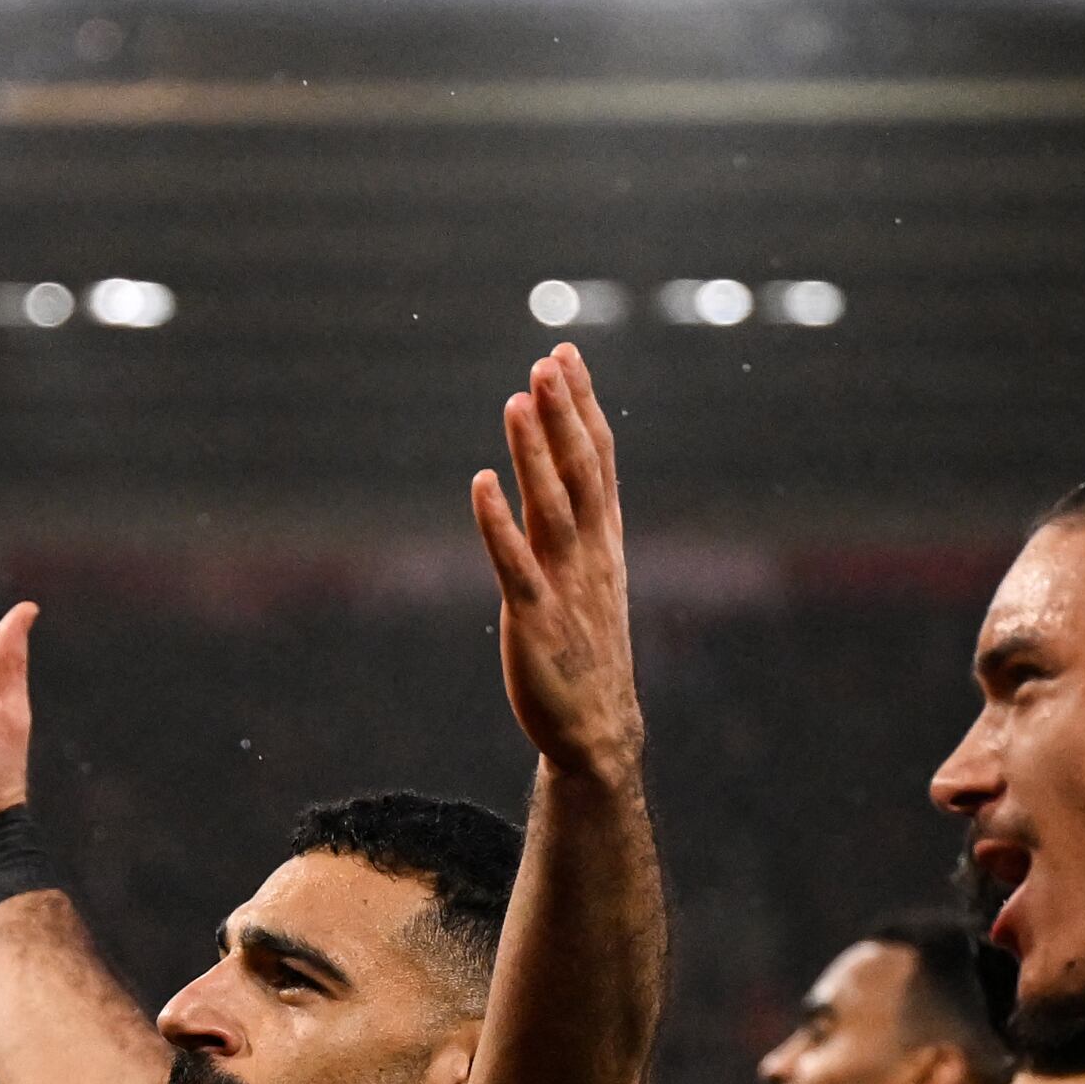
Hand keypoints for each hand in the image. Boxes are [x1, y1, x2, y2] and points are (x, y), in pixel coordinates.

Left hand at [470, 345, 638, 778]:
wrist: (594, 729)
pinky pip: (515, 566)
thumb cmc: (585, 648)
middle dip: (564, 415)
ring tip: (518, 401)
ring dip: (535, 454)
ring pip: (552, 508)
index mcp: (603, 541)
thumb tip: (558, 468)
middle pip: (580, 472)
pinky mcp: (534, 621)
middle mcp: (589, 555)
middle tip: (546, 360)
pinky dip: (499, 524)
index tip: (564, 354)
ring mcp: (564, 587)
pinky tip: (481, 483)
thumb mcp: (589, 575)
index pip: (598, 460)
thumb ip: (574, 522)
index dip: (581, 407)